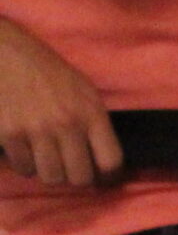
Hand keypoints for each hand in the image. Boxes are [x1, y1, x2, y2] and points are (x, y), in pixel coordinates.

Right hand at [0, 19, 120, 186]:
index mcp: (91, 113)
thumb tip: (102, 159)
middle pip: (80, 177)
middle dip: (77, 177)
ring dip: (50, 172)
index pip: (111, 161)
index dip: (109, 176)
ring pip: (51, 177)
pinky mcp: (9, 135)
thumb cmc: (48, 72)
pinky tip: (26, 149)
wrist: (5, 55)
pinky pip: (23, 168)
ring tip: (47, 157)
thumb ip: (94, 123)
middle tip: (70, 168)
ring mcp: (36, 131)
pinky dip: (25, 164)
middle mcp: (66, 125)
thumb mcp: (84, 91)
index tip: (105, 179)